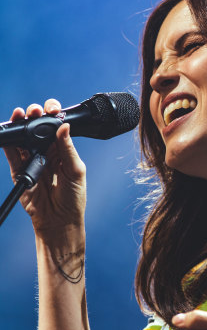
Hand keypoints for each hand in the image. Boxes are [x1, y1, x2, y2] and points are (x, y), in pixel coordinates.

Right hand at [3, 99, 86, 233]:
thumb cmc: (73, 197)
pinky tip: (9, 130)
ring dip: (20, 124)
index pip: (57, 127)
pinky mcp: (20, 170)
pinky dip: (8, 142)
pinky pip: (12, 153)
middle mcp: (47, 152)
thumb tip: (64, 127)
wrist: (59, 220)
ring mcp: (32, 160)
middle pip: (38, 128)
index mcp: (64, 150)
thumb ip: (67, 149)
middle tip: (35, 111)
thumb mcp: (75, 170)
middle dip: (35, 115)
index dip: (54, 115)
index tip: (53, 109)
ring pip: (23, 138)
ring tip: (20, 114)